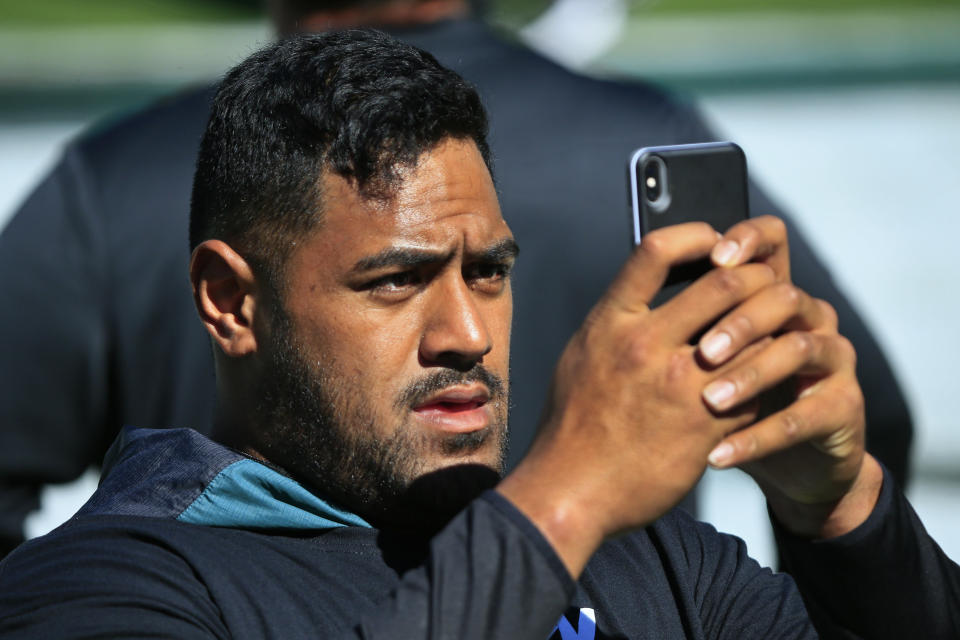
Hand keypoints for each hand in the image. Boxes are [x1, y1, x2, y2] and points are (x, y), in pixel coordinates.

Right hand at [498, 222, 778, 574]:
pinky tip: (764, 380)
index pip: (657, 251)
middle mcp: (646, 347)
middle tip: (763, 285)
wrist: (571, 491)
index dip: (696, 236)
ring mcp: (681, 388)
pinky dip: (767, 380)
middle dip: (755, 278)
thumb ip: (616, 320)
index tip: (716, 245)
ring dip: (771, 327)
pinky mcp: (708, 427)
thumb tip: (645, 290)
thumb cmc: (573, 424)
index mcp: (611, 324)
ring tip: (774, 328)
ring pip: (754, 335)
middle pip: (725, 284)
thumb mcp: (581, 355)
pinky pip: (758, 389)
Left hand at [696, 216, 878, 537]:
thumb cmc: (729, 398)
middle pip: (783, 295)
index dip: (749, 240)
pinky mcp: (843, 405)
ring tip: (710, 402)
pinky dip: (757, 438)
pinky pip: (804, 417)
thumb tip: (633, 293)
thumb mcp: (703, 356)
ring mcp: (832, 358)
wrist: (783, 461)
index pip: (772, 242)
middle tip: (701, 351)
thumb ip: (684, 320)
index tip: (714, 256)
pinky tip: (718, 455)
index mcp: (771, 292)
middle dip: (740, 321)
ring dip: (751, 376)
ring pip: (799, 348)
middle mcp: (808, 316)